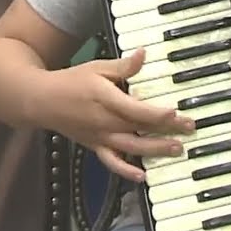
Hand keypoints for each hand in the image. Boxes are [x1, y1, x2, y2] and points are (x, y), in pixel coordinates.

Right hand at [31, 48, 193, 180]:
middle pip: (140, 128)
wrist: (41, 100)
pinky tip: (142, 176)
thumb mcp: (98, 67)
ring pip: (131, 148)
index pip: (135, 109)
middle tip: (189, 128)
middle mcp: (104, 121)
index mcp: (106, 99)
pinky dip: (126, 171)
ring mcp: (100, 137)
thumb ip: (123, 66)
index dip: (156, 113)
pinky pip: (112, 162)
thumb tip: (143, 53)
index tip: (175, 112)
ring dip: (155, 150)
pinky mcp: (95, 146)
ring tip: (177, 149)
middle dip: (167, 130)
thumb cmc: (72, 81)